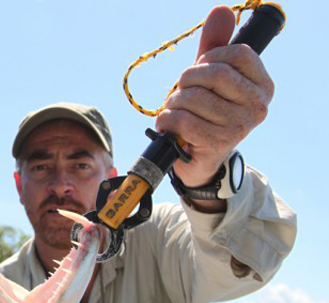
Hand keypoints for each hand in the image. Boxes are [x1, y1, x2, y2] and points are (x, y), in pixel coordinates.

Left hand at [155, 6, 273, 188]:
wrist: (199, 159)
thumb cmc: (206, 113)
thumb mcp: (211, 78)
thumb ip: (215, 46)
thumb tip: (220, 11)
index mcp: (262, 85)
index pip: (236, 53)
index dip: (209, 57)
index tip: (200, 70)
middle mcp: (257, 105)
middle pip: (214, 73)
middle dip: (187, 79)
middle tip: (180, 90)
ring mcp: (239, 125)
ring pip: (194, 97)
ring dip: (173, 102)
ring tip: (174, 111)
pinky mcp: (217, 142)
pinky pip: (183, 120)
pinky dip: (167, 120)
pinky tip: (168, 125)